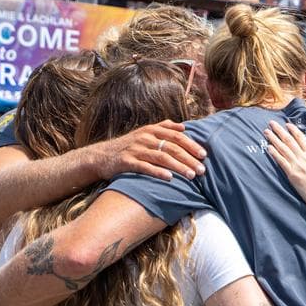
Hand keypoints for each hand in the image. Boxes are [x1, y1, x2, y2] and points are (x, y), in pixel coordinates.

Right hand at [89, 120, 206, 180]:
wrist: (101, 156)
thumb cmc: (129, 146)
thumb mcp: (145, 133)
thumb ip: (164, 128)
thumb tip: (184, 127)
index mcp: (152, 130)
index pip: (177, 136)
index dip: (191, 145)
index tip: (204, 155)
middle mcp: (145, 138)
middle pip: (172, 147)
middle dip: (189, 158)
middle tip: (202, 170)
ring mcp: (135, 149)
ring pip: (161, 157)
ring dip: (178, 167)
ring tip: (191, 175)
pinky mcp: (126, 162)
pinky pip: (145, 167)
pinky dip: (158, 172)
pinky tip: (170, 179)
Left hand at [263, 121, 305, 209]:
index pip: (301, 139)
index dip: (293, 130)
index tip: (287, 124)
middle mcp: (304, 158)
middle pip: (289, 140)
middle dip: (279, 131)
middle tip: (271, 123)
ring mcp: (297, 165)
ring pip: (283, 148)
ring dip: (274, 139)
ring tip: (266, 132)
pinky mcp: (292, 174)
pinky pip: (281, 161)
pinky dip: (274, 153)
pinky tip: (268, 147)